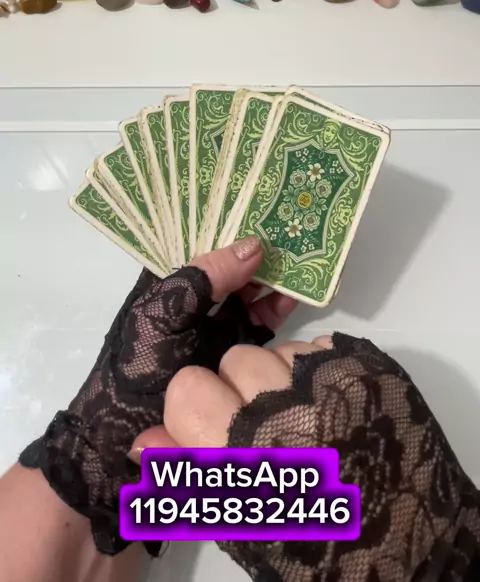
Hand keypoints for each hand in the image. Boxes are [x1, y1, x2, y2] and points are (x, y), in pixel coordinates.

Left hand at [18, 236, 295, 554]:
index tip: (267, 206)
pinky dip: (279, 307)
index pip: (207, 241)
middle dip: (263, 249)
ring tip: (301, 261)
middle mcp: (199, 296)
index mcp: (173, 280)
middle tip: (295, 230)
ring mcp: (220, 322)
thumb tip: (255, 245)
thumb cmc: (139, 362)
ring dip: (275, 277)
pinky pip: (264, 320)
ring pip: (254, 289)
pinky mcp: (238, 348)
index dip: (234, 224)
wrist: (126, 432)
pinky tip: (296, 296)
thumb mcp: (165, 310)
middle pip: (236, 263)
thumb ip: (204, 276)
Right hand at [135, 335, 479, 580]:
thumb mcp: (241, 522)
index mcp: (243, 448)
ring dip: (280, 378)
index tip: (214, 431)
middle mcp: (281, 401)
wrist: (408, 545)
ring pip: (277, 350)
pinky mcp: (365, 364)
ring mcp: (328, 377)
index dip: (196, 409)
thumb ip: (188, 474)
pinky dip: (317, 371)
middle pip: (234, 361)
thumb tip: (142, 439)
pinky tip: (332, 407)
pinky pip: (318, 348)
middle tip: (267, 430)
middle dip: (241, 390)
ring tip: (306, 419)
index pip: (188, 387)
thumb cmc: (314, 546)